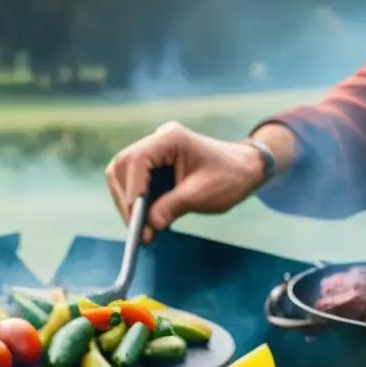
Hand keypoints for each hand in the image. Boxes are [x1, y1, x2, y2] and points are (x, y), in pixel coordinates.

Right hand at [105, 122, 268, 242]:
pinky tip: (145, 219)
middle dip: (125, 199)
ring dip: (127, 202)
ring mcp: (153, 152)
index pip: (137, 160)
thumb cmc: (229, 177)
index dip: (132, 189)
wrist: (243, 170)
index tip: (136, 217)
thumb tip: (150, 225)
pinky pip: (131, 182)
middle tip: (136, 228)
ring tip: (142, 227)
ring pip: (121, 175)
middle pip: (122, 166)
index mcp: (171, 138)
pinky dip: (133, 202)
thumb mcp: (202, 195)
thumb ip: (173, 206)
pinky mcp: (152, 165)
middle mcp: (157, 141)